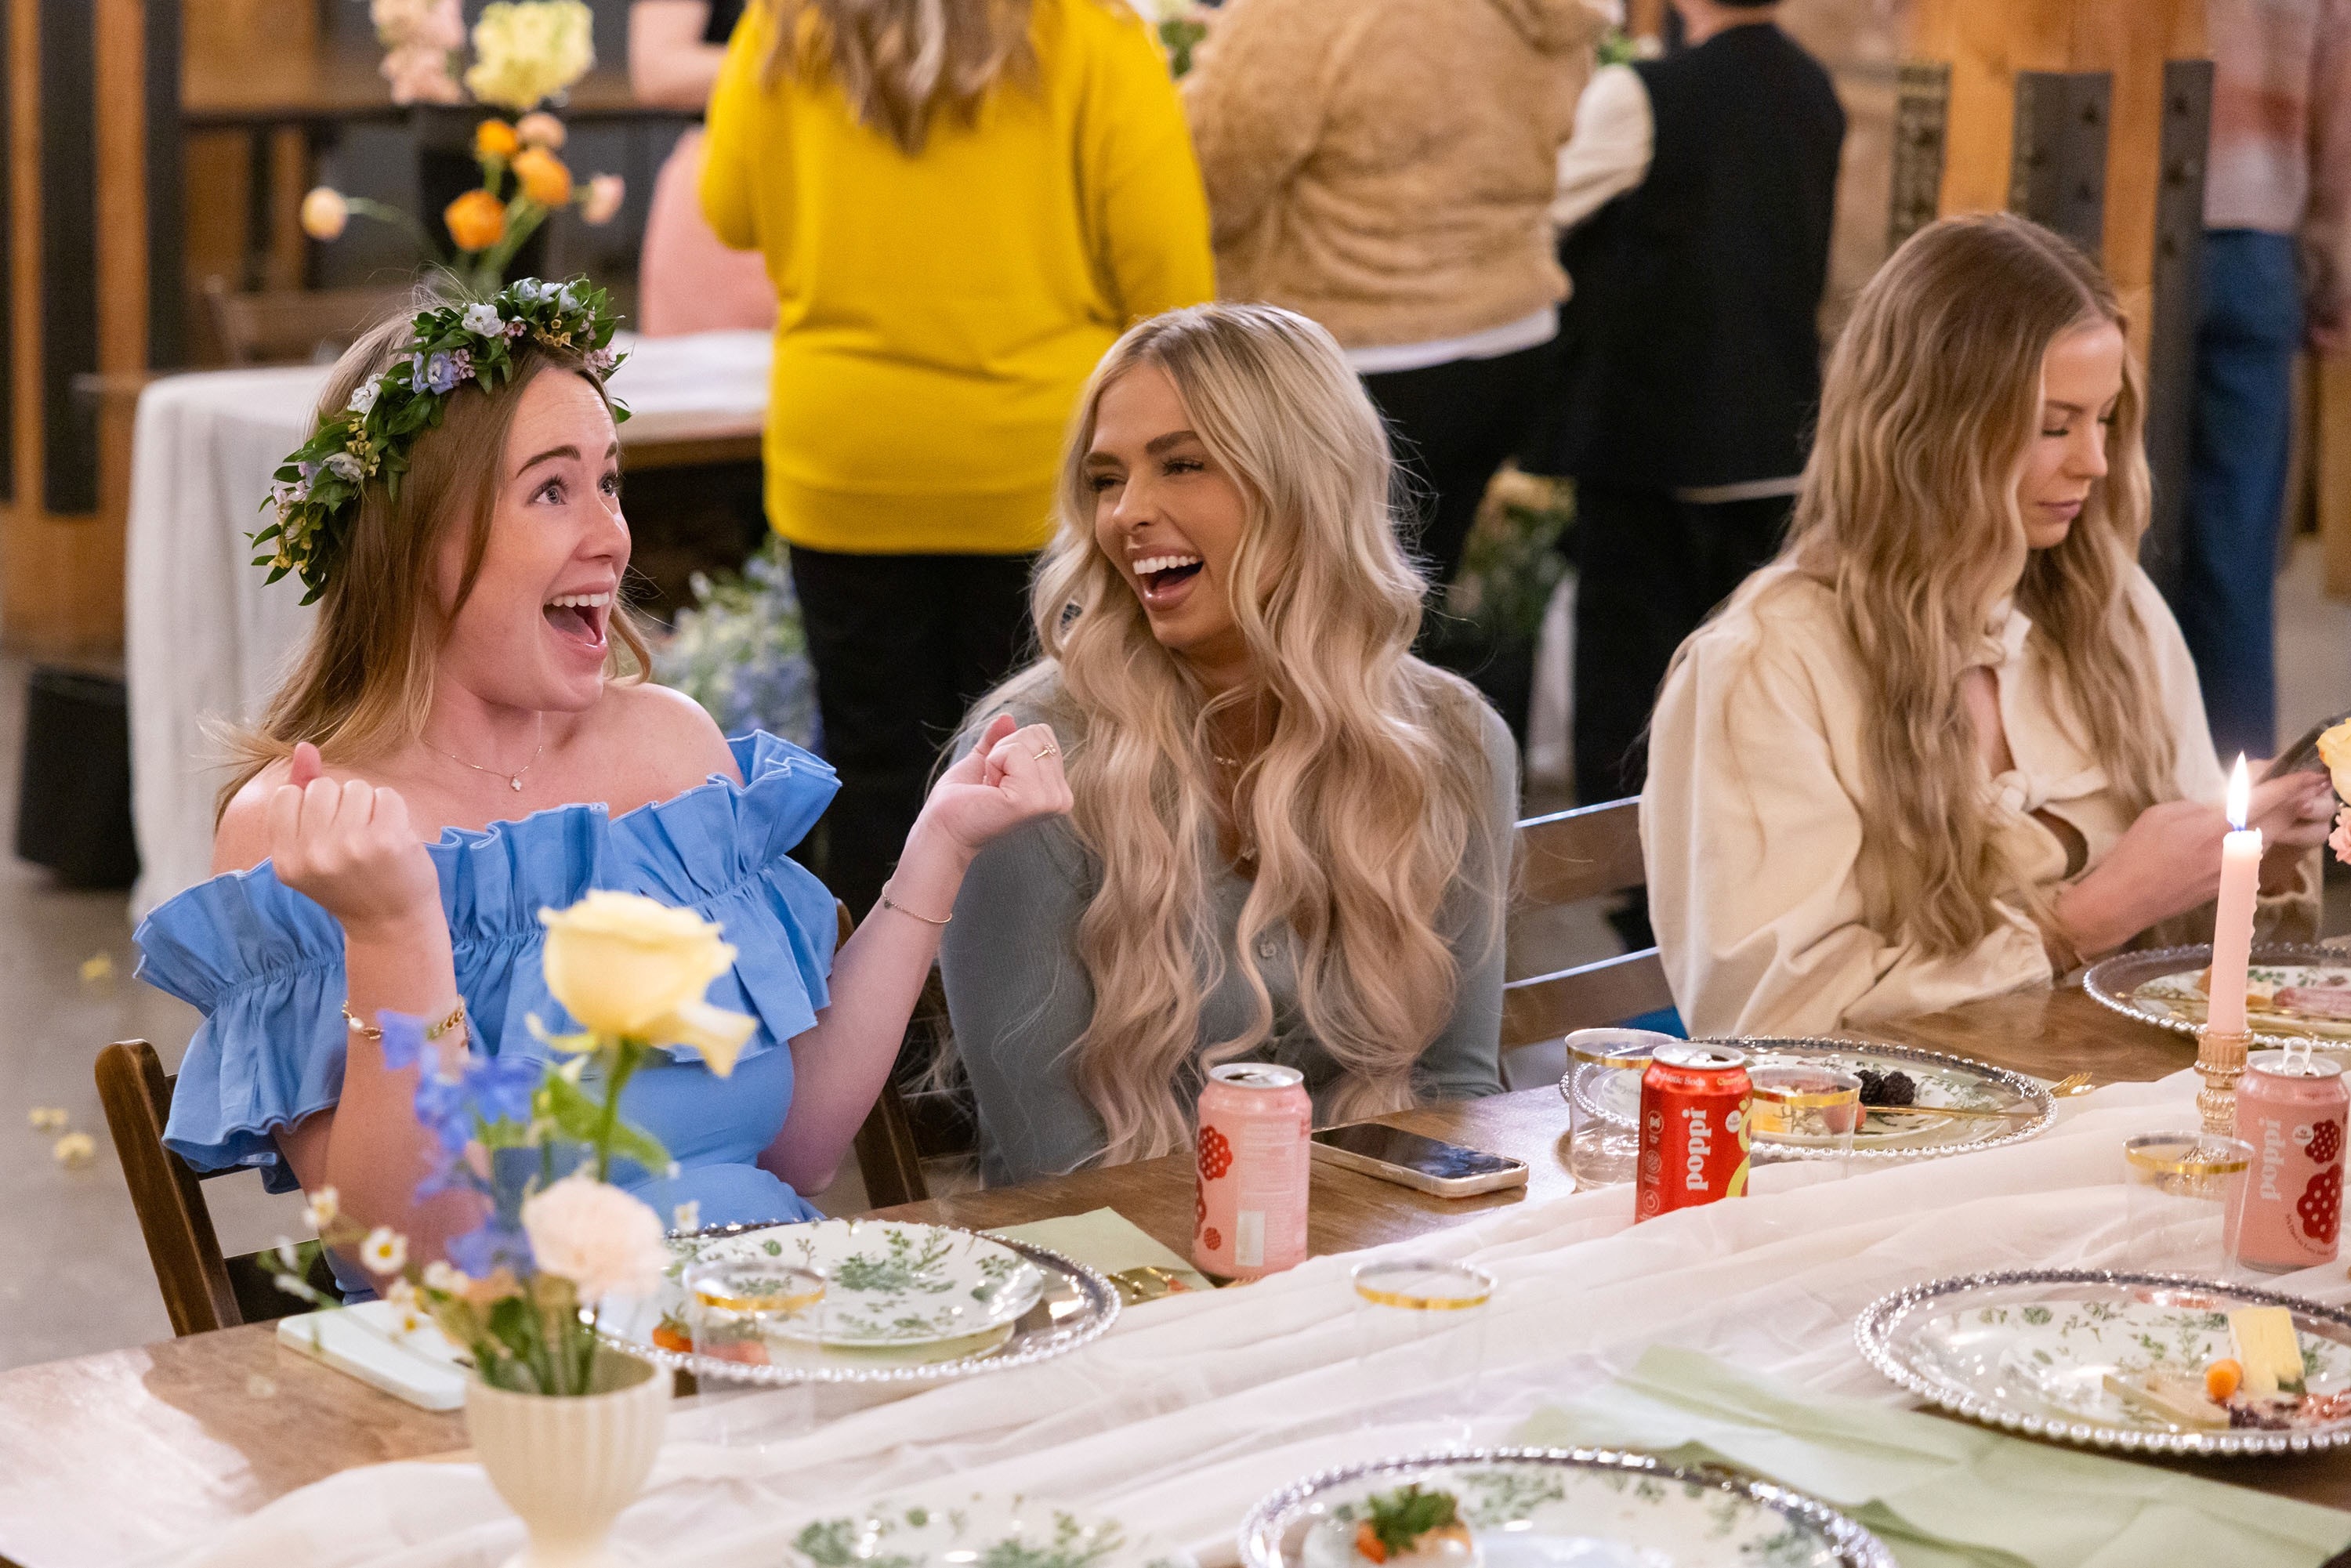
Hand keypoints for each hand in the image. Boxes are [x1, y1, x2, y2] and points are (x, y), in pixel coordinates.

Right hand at [267, 743, 441, 936]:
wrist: (391, 925)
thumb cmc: (352, 881)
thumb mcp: (313, 846)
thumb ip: (302, 793)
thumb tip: (303, 746)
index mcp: (285, 860)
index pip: (288, 796)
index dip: (312, 808)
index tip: (327, 838)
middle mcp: (311, 856)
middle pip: (322, 787)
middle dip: (341, 805)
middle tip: (353, 842)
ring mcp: (349, 848)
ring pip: (355, 787)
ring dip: (368, 807)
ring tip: (373, 841)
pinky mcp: (385, 841)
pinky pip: (386, 796)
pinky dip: (393, 811)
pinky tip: (393, 838)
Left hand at [915, 714, 1074, 860]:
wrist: (944, 827)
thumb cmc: (962, 801)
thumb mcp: (985, 761)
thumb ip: (998, 739)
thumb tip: (1007, 717)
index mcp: (1057, 790)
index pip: (1044, 735)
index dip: (1011, 746)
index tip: (997, 778)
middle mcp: (1061, 798)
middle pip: (1038, 734)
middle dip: (1005, 750)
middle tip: (992, 783)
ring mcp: (1049, 801)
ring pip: (1027, 741)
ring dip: (998, 759)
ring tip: (991, 788)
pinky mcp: (1031, 801)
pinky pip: (1015, 753)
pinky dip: (994, 764)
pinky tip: (990, 790)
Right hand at [2056, 773, 2334, 954]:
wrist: (2125, 900)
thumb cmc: (2135, 854)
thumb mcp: (2162, 814)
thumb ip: (2199, 806)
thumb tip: (2221, 804)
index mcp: (2213, 827)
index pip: (2265, 801)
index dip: (2291, 785)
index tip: (2310, 774)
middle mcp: (2231, 851)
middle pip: (2279, 822)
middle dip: (2295, 803)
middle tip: (2305, 788)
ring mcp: (2233, 872)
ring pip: (2268, 841)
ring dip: (2274, 823)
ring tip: (2273, 809)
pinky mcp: (2229, 886)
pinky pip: (2251, 858)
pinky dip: (2254, 843)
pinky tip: (2239, 837)